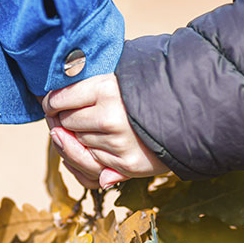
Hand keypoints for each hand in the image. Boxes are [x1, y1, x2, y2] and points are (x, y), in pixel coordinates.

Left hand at [42, 73, 168, 187]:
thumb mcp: (124, 74)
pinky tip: (78, 152)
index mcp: (108, 89)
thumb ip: (92, 80)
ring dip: (71, 140)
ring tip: (74, 131)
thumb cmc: (155, 89)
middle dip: (60, 121)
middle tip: (59, 116)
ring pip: (76, 145)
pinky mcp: (126, 165)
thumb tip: (51, 96)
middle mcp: (110, 118)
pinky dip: (79, 161)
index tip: (49, 102)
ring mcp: (118, 145)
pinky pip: (89, 167)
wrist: (194, 114)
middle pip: (66, 123)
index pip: (60, 99)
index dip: (51, 101)